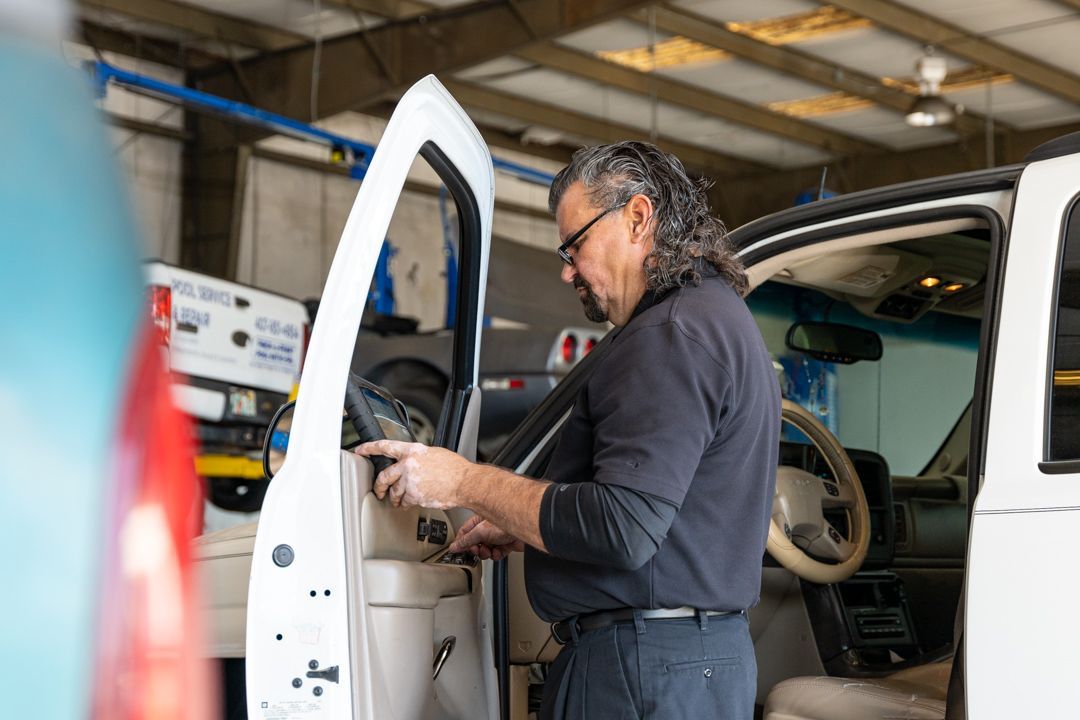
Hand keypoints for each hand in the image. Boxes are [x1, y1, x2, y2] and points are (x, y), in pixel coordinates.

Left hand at [354, 439, 469, 509]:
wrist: (465, 483)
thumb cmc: (454, 469)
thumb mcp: (434, 454)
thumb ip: (418, 458)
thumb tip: (411, 462)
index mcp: (413, 451)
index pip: (386, 446)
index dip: (370, 448)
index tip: (360, 450)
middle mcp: (408, 465)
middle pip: (384, 476)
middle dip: (379, 486)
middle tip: (378, 491)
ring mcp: (410, 481)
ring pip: (394, 492)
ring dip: (396, 498)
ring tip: (401, 500)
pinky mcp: (414, 495)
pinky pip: (405, 502)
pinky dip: (407, 504)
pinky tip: (413, 502)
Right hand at [449, 515, 522, 560]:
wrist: (526, 528)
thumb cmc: (505, 523)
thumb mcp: (480, 532)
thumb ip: (466, 541)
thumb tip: (454, 547)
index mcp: (479, 519)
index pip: (465, 531)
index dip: (461, 541)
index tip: (457, 550)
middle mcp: (489, 526)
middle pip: (476, 542)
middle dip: (476, 549)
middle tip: (477, 550)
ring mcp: (498, 535)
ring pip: (486, 549)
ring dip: (486, 553)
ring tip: (489, 551)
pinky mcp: (507, 543)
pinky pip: (497, 553)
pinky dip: (497, 555)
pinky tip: (498, 552)